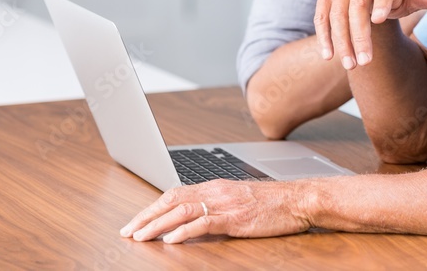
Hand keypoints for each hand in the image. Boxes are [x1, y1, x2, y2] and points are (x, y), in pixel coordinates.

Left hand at [120, 180, 310, 243]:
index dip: (152, 207)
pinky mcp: (234, 218)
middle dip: (146, 216)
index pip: (174, 193)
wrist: (299, 199)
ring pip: (181, 210)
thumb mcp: (239, 200)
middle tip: (127, 231)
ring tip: (140, 237)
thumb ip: (216, 206)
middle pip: (171, 200)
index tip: (136, 221)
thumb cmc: (273, 203)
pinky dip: (183, 231)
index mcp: (215, 186)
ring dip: (157, 225)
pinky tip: (170, 239)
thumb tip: (194, 220)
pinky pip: (203, 222)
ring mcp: (224, 204)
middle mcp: (215, 191)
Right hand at [314, 0, 426, 69]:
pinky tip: (329, 56)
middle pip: (357, 7)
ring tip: (351, 66)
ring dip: (342, 42)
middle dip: (360, 36)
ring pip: (337, 16)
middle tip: (365, 62)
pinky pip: (321, 17)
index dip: (381, 2)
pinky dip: (324, 36)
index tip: (380, 20)